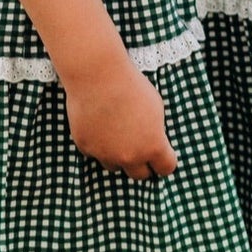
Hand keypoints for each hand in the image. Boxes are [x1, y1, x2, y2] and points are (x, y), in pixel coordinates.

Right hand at [63, 57, 178, 181]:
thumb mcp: (156, 108)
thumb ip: (155, 132)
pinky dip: (97, 144)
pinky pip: (94, 153)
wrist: (97, 76)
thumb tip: (153, 142)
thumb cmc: (131, 86)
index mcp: (153, 147)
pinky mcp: (85, 147)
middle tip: (139, 151)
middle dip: (142, 165)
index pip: (165, 169)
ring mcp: (105, 154)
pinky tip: (98, 126)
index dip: (165, 162)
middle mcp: (129, 156)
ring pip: (114, 166)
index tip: (162, 157)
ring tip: (116, 136)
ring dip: (117, 156)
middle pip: (140, 175)